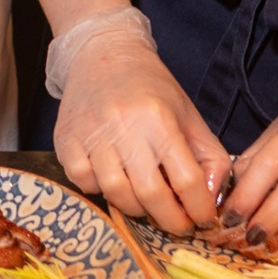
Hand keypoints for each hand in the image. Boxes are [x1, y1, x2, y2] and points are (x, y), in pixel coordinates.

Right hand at [51, 15, 230, 232]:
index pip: (187, 180)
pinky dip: (100, 190)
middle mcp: (124, 127)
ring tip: (147, 202)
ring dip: (136, 208)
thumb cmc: (151, 87)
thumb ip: (210, 158)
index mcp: (160, 119)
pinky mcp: (65, 139)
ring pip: (115, 194)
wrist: (102, 54)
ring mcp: (91, 134)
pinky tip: (113, 180)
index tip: (204, 219)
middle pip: (151, 195)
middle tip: (179, 224)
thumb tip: (211, 199)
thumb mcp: (190, 116)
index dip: (200, 209)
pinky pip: (83, 182)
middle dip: (171, 220)